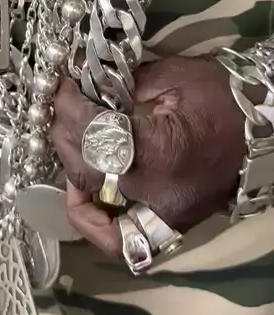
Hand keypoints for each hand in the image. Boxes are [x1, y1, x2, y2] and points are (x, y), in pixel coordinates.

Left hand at [51, 56, 245, 256]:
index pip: (94, 133)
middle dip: (64, 130)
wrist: (266, 127)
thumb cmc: (222, 96)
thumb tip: (81, 77)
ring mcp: (160, 216)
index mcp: (159, 151)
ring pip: (93, 202)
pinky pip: (119, 237)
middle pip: (85, 167)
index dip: (70, 106)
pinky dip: (92, 220)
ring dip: (71, 163)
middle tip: (61, 103)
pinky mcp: (166, 223)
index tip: (63, 84)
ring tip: (68, 135)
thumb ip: (122, 82)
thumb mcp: (172, 76)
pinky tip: (80, 191)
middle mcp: (154, 193)